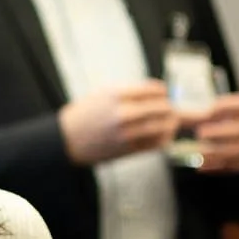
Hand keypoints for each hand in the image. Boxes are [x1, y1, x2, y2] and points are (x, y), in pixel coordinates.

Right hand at [59, 81, 175, 164]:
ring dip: (170, 123)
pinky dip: (164, 138)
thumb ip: (128, 92)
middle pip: (160, 108)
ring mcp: (126, 133)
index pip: (152, 90)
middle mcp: (123, 113)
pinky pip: (154, 144)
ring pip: (161, 127)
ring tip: (171, 121)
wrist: (66, 140)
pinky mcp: (127, 149)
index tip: (164, 92)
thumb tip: (155, 92)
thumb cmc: (84, 115)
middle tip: (170, 107)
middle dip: (169, 107)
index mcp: (115, 95)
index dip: (162, 91)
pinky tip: (164, 134)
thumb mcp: (102, 94)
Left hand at [181, 92, 238, 174]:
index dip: (225, 107)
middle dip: (220, 131)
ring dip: (218, 152)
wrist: (227, 141)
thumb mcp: (206, 117)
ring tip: (199, 153)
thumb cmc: (212, 124)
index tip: (208, 112)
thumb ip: (196, 116)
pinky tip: (201, 165)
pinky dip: (217, 166)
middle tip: (200, 134)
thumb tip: (177, 119)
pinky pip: (234, 165)